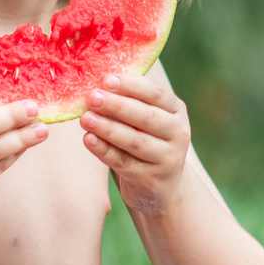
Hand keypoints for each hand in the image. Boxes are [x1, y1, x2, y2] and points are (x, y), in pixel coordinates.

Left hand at [80, 67, 188, 211]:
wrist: (163, 185)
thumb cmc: (147, 140)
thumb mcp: (147, 118)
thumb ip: (130, 100)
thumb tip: (98, 80)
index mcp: (176, 110)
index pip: (156, 93)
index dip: (131, 85)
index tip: (106, 79)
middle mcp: (178, 133)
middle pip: (145, 117)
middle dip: (117, 106)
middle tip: (91, 97)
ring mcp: (168, 158)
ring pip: (135, 141)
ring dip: (108, 129)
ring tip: (85, 119)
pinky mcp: (153, 179)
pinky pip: (124, 163)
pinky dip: (104, 151)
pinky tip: (88, 140)